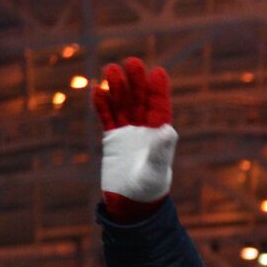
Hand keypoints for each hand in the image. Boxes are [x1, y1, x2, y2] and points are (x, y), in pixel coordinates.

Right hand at [93, 58, 176, 218]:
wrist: (130, 204)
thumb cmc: (149, 189)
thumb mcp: (156, 170)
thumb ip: (162, 150)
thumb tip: (169, 130)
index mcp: (160, 134)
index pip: (160, 107)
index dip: (158, 90)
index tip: (157, 72)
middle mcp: (146, 130)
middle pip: (140, 101)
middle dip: (136, 82)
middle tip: (131, 62)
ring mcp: (129, 133)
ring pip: (122, 105)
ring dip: (117, 88)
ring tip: (110, 69)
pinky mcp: (113, 140)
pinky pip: (107, 118)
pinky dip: (103, 106)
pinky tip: (97, 91)